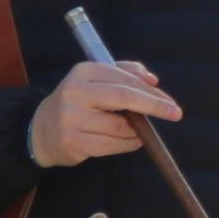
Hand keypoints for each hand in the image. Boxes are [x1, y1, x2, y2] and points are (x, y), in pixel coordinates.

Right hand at [29, 58, 181, 166]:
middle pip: (123, 98)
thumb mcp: (96, 79)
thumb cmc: (79, 101)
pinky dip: (127, 144)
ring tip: (138, 132)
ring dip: (138, 132)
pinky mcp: (73, 141)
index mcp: (83, 71)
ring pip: (120, 127)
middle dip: (153, 105)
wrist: (43, 129)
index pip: (124, 80)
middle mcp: (76, 92)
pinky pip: (111, 146)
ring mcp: (72, 118)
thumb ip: (125, 73)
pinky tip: (130, 141)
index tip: (170, 102)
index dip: (150, 92)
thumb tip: (152, 80)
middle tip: (175, 113)